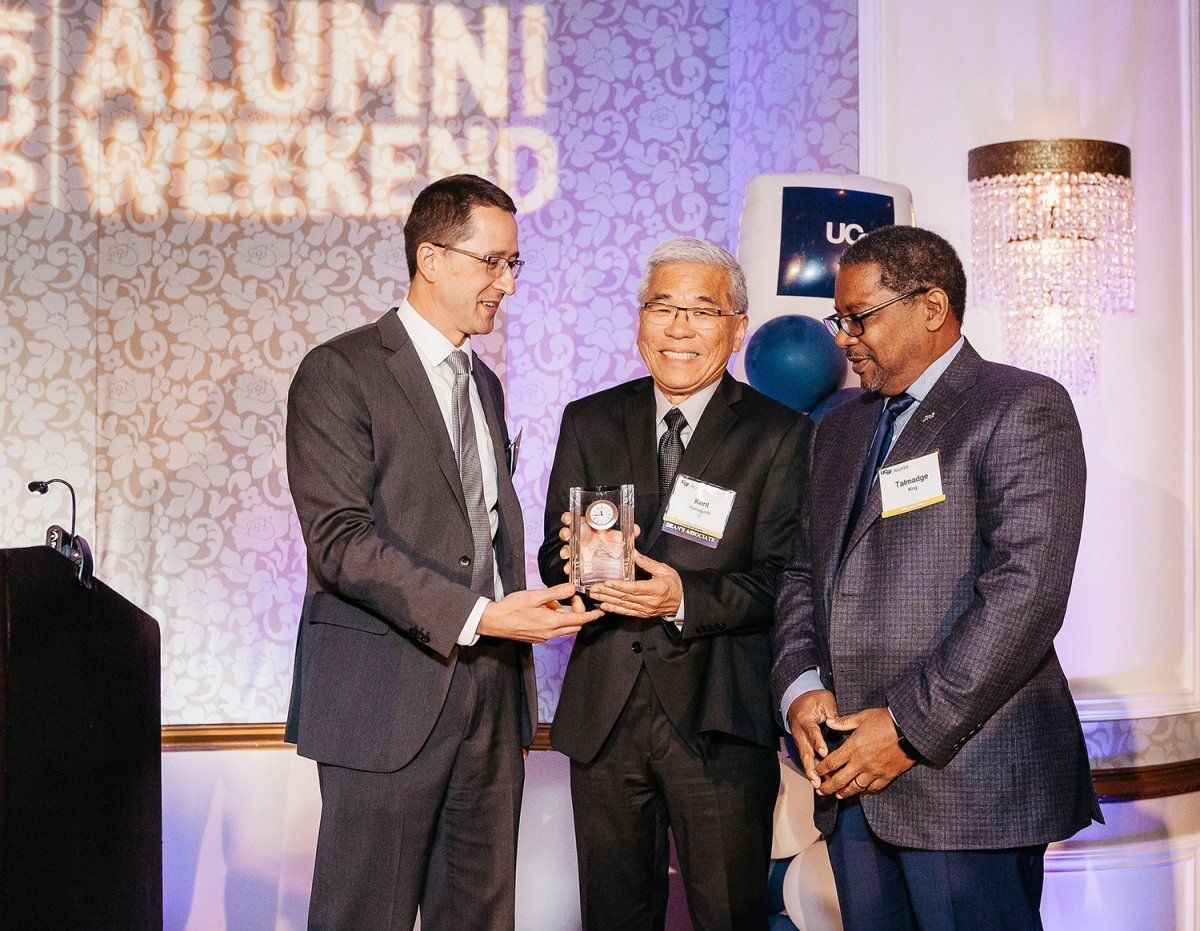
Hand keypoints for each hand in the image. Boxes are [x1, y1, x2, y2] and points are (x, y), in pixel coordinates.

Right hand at [478, 582, 601, 642]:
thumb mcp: (534, 596)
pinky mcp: (537, 637)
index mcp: (551, 622)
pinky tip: (543, 609)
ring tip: (551, 602)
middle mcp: (550, 633)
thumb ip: (555, 593)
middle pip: (574, 625)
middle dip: (577, 612)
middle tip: (570, 599)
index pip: (579, 620)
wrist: (494, 622)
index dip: (591, 615)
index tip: (600, 611)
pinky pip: (554, 630)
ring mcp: (543, 637)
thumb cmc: (511, 608)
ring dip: (564, 615)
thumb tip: (571, 589)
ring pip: (564, 627)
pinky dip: (555, 619)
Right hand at [557, 513, 642, 560]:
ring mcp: (579, 552)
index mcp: (588, 527)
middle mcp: (581, 538)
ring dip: (564, 551)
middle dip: (564, 533)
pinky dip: (568, 567)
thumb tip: (635, 529)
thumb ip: (629, 532)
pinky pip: (571, 565)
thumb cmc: (615, 544)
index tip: (568, 519)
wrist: (615, 562)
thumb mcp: (623, 537)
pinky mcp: (580, 564)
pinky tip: (569, 569)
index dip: (568, 517)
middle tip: (567, 535)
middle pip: (567, 533)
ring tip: (566, 554)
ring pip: (567, 549)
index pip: (574, 519)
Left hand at [588, 551, 681, 617]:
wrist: (682, 602)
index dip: (620, 586)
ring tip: (595, 596)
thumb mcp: (663, 570)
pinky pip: (627, 612)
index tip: (607, 582)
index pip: (634, 588)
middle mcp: (649, 601)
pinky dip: (615, 609)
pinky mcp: (643, 614)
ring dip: (608, 600)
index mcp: (656, 589)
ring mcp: (645, 609)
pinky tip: (605, 606)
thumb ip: (647, 563)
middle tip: (594, 588)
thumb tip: (634, 553)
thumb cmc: (674, 585)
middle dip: (608, 592)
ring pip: (624, 605)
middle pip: (625, 597)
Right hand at [785, 689, 838, 787]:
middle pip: (805, 751)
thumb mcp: (824, 700)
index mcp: (805, 719)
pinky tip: (819, 780)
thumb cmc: (813, 699)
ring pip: (805, 758)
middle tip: (817, 780)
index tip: (824, 754)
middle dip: (811, 767)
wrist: (796, 699)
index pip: (812, 732)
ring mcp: (799, 740)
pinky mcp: (802, 744)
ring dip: (811, 772)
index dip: (817, 743)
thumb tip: (838, 723)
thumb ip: (832, 711)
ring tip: (818, 785)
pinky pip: (806, 758)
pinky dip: (812, 769)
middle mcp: (799, 732)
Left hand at [814, 707, 915, 798]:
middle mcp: (861, 763)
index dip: (821, 769)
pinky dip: (865, 791)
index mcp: (853, 747)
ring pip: (855, 788)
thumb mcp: (863, 716)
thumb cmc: (886, 721)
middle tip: (821, 791)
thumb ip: (845, 722)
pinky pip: (873, 788)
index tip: (816, 771)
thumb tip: (829, 722)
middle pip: (840, 780)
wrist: (911, 731)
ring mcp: (874, 772)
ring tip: (838, 795)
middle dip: (828, 787)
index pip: (832, 763)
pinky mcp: (887, 776)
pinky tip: (861, 791)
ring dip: (844, 792)